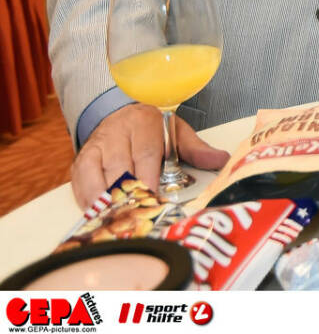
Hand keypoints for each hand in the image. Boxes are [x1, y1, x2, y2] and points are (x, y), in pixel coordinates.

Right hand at [70, 103, 227, 207]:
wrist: (122, 115)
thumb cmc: (153, 130)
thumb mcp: (177, 133)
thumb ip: (196, 149)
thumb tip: (221, 160)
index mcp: (145, 123)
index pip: (146, 152)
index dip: (149, 176)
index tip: (153, 195)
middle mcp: (117, 133)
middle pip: (120, 166)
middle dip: (129, 192)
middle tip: (137, 213)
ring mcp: (97, 146)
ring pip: (99, 175)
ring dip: (108, 199)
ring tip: (118, 218)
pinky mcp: (81, 160)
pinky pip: (81, 181)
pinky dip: (89, 200)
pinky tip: (99, 214)